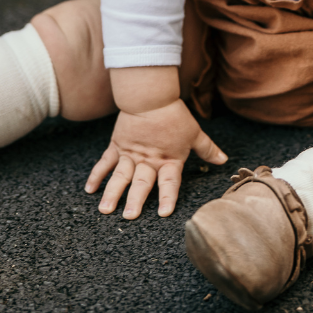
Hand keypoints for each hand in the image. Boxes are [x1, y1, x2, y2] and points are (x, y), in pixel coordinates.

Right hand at [85, 98, 226, 218]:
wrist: (151, 95)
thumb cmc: (175, 114)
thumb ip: (207, 149)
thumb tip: (223, 160)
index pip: (169, 182)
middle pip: (142, 183)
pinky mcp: (118, 145)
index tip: (163, 213)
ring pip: (120, 176)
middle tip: (129, 216)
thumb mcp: (194, 132)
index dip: (167, 197)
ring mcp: (131, 154)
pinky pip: (105, 162)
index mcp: (168, 160)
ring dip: (112, 193)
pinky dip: (97, 175)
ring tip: (105, 210)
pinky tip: (89, 190)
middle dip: (135, 201)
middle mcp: (149, 160)